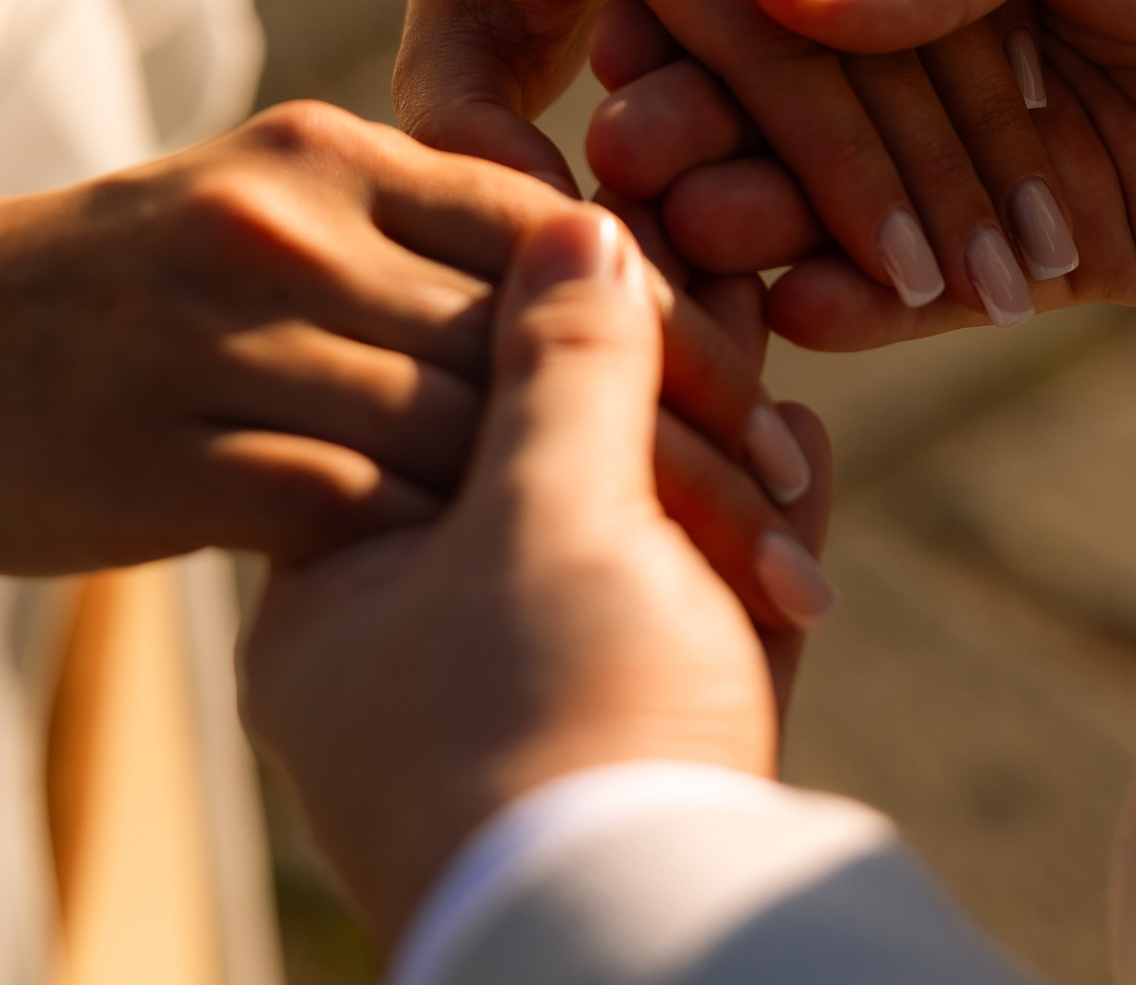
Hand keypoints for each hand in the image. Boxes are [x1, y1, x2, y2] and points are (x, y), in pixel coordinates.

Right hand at [0, 102, 790, 574]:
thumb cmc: (80, 298)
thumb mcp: (249, 213)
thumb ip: (395, 235)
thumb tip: (567, 276)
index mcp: (334, 151)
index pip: (562, 232)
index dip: (688, 329)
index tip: (777, 421)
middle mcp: (300, 221)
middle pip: (550, 335)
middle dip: (690, 438)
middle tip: (791, 532)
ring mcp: (237, 332)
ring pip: (480, 429)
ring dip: (610, 527)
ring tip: (710, 604)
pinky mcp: (181, 450)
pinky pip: (369, 509)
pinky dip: (469, 572)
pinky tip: (540, 632)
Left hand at [243, 209, 834, 939]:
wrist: (651, 951)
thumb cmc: (556, 734)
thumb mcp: (548, 520)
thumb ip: (562, 367)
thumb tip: (574, 224)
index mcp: (337, 606)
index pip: (418, 413)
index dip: (517, 315)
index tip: (590, 233)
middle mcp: (425, 661)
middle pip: (538, 472)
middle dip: (641, 380)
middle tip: (700, 281)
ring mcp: (541, 712)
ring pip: (635, 540)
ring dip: (714, 451)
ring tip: (760, 350)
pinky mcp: (650, 754)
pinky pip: (702, 613)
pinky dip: (755, 534)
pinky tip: (799, 450)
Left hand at [392, 0, 1063, 325]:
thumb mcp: (448, 58)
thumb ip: (480, 154)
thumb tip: (580, 243)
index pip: (766, 45)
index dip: (849, 175)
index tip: (921, 289)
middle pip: (864, 4)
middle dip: (946, 164)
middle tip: (1012, 287)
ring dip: (1001, 103)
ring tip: (1048, 240)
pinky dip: (1000, 17)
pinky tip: (1046, 136)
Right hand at [622, 0, 1135, 346]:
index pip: (799, 0)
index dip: (709, 30)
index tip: (614, 55)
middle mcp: (962, 61)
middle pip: (809, 115)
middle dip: (716, 138)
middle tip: (628, 166)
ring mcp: (1009, 165)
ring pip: (864, 212)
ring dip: (773, 226)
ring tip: (692, 239)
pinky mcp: (1071, 255)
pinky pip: (951, 294)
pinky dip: (874, 308)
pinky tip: (796, 306)